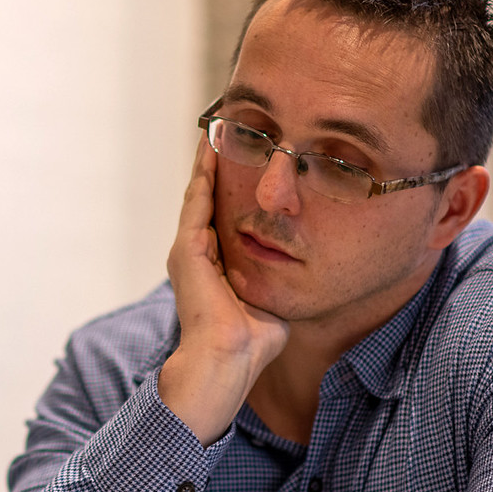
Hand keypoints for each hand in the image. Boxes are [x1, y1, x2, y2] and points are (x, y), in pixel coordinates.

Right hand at [158, 134, 288, 444]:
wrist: (228, 360)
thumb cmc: (253, 342)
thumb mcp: (272, 298)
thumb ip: (280, 280)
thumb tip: (305, 273)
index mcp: (214, 267)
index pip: (222, 218)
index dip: (231, 190)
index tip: (245, 163)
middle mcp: (196, 256)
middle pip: (206, 200)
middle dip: (215, 168)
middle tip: (226, 132)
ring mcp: (187, 251)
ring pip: (199, 195)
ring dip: (206, 163)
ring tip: (217, 131)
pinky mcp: (186, 250)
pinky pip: (197, 202)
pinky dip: (203, 174)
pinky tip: (211, 150)